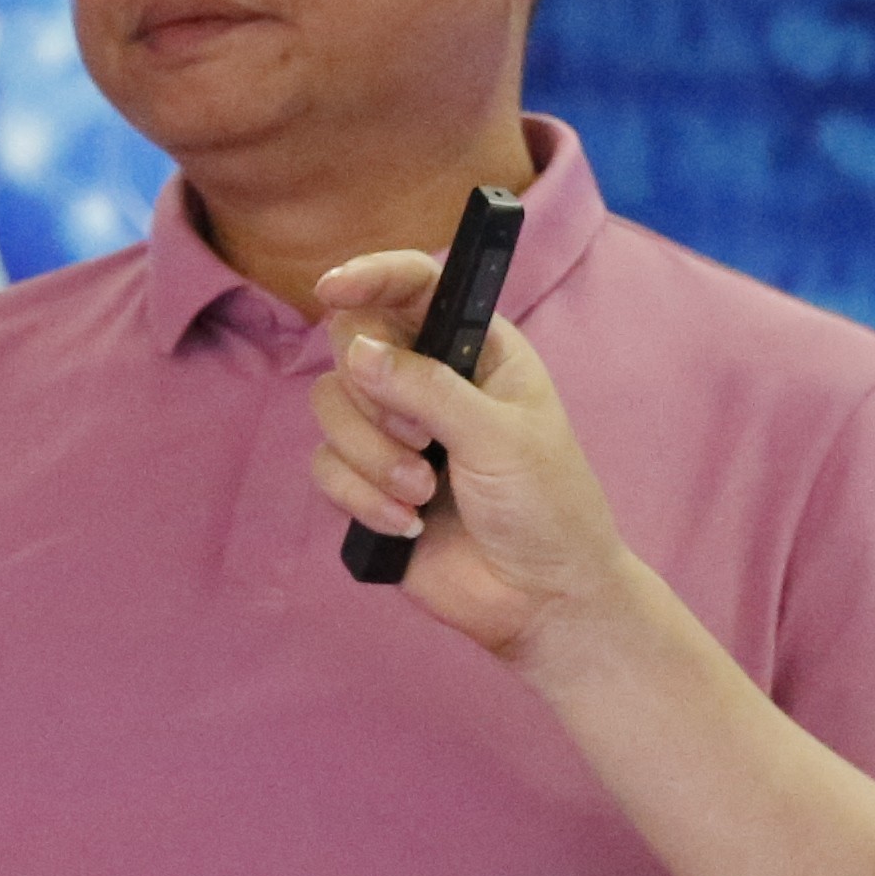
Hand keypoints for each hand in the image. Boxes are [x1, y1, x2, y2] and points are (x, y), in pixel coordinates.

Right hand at [305, 257, 631, 660]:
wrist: (543, 599)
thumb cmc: (547, 505)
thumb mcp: (499, 436)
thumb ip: (427, 389)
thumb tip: (357, 353)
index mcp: (475, 348)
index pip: (413, 286)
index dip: (371, 276)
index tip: (334, 287)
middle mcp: (428, 379)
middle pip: (352, 344)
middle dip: (374, 398)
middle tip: (420, 438)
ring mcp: (394, 433)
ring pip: (331, 408)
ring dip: (371, 457)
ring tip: (421, 493)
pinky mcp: (369, 484)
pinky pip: (326, 468)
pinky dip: (362, 498)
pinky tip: (408, 527)